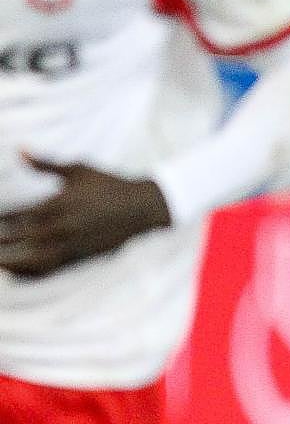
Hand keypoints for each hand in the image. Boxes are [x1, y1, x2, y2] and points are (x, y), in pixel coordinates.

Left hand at [0, 155, 170, 276]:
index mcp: (58, 204)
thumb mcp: (79, 169)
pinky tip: (15, 272)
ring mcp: (70, 245)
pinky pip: (47, 269)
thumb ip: (46, 163)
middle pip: (17, 239)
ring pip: (29, 260)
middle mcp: (62, 227)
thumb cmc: (109, 185)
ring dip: (7, 262)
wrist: (142, 207)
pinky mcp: (78, 257)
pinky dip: (28, 273)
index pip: (16, 215)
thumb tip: (19, 150)